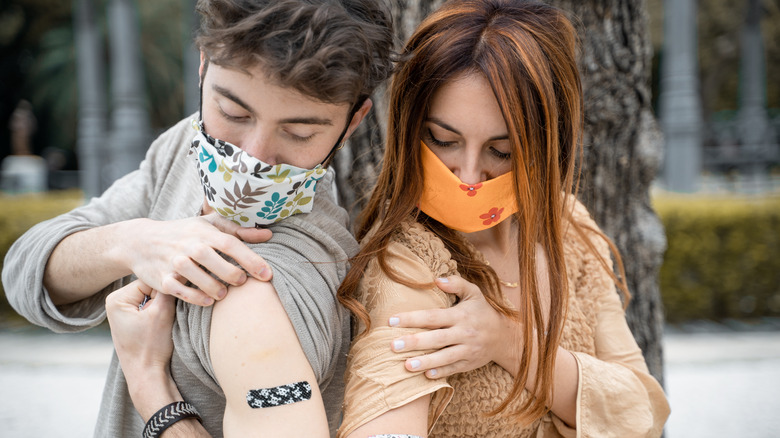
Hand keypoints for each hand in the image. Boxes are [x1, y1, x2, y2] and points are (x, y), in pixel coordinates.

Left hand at [106, 280, 176, 373]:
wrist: (146, 376)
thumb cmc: (151, 347)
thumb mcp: (162, 312)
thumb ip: (170, 288)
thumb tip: (179, 270)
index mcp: (116, 298)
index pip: (150, 280)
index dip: (167, 289)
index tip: (176, 300)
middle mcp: (116, 302)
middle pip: (150, 288)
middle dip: (165, 297)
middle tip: (170, 314)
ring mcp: (123, 312)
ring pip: (153, 298)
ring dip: (164, 306)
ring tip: (166, 321)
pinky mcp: (132, 321)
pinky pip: (151, 307)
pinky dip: (160, 313)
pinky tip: (163, 325)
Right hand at [121, 211, 272, 305]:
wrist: (141, 241)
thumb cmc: (183, 232)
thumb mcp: (209, 225)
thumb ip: (238, 231)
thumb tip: (268, 235)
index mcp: (203, 232)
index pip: (231, 244)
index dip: (251, 259)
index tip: (267, 274)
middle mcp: (189, 246)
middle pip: (216, 261)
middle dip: (233, 275)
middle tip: (243, 282)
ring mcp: (174, 263)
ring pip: (199, 278)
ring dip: (216, 289)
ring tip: (224, 293)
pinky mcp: (162, 279)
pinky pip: (182, 292)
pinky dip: (197, 298)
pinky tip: (208, 300)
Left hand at [388, 276, 520, 378]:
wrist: (503, 336)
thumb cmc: (482, 311)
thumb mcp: (474, 293)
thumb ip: (456, 284)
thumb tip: (436, 279)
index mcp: (460, 315)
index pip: (433, 316)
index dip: (412, 318)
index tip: (392, 320)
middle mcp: (464, 333)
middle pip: (436, 338)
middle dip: (414, 342)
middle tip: (393, 345)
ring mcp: (467, 350)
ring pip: (444, 357)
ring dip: (425, 361)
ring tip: (406, 365)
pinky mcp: (469, 363)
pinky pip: (454, 369)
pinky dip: (441, 372)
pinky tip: (426, 375)